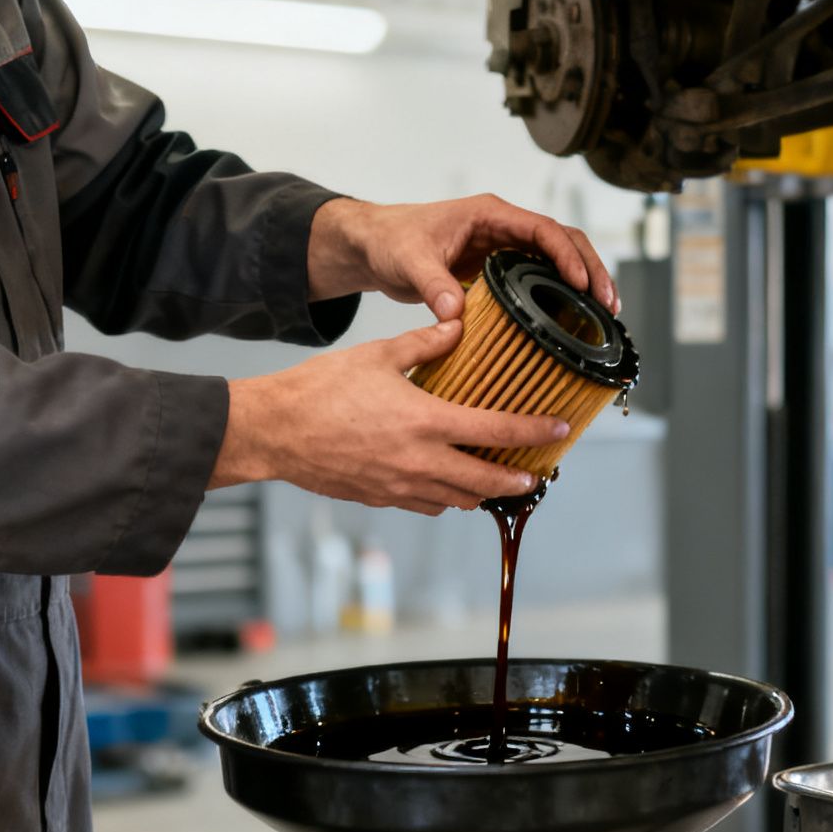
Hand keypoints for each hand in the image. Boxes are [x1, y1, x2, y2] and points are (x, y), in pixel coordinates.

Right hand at [209, 319, 567, 514]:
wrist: (272, 431)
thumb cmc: (319, 391)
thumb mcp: (377, 356)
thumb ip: (424, 344)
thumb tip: (456, 326)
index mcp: (425, 421)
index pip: (496, 431)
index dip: (534, 432)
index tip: (559, 430)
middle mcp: (419, 461)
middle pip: (485, 481)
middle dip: (516, 479)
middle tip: (536, 473)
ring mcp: (399, 485)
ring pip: (457, 500)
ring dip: (481, 492)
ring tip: (497, 481)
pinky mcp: (380, 499)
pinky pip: (425, 504)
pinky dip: (444, 499)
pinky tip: (447, 487)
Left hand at [308, 194, 618, 318]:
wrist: (374, 248)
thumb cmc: (390, 240)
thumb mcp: (410, 261)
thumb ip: (433, 285)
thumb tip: (454, 313)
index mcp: (490, 214)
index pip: (543, 229)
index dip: (567, 256)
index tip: (581, 283)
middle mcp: (504, 227)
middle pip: (563, 242)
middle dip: (590, 268)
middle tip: (608, 303)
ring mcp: (504, 248)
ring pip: (557, 260)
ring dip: (583, 282)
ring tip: (604, 313)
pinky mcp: (498, 269)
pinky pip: (540, 278)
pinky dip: (560, 295)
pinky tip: (572, 319)